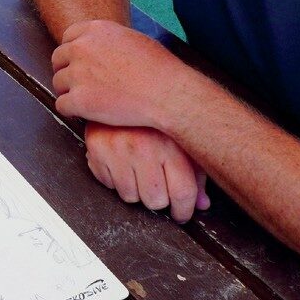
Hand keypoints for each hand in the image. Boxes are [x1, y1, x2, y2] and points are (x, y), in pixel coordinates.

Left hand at [51, 19, 185, 130]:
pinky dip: (72, 111)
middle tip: (80, 84)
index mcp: (95, 30)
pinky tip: (85, 114)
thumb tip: (102, 47)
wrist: (167, 93)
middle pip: (58, 59)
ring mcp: (78, 74)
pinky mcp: (78, 100)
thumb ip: (110, 41)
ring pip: (58, 83)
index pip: (68, 37)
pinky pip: (61, 105)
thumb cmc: (159, 69)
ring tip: (87, 100)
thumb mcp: (133, 39)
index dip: (72, 52)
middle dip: (67, 71)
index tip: (78, 63)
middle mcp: (81, 48)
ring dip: (69, 92)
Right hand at [85, 122, 208, 223]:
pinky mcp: (97, 149)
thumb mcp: (183, 140)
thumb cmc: (155, 116)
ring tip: (138, 170)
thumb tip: (202, 203)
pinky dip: (115, 179)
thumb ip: (196, 173)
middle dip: (159, 199)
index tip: (181, 214)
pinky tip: (122, 163)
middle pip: (156, 200)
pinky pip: (107, 183)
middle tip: (159, 186)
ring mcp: (118, 149)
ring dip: (136, 189)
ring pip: (130, 196)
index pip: (182, 193)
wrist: (122, 85)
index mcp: (171, 145)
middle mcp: (144, 147)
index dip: (184, 211)